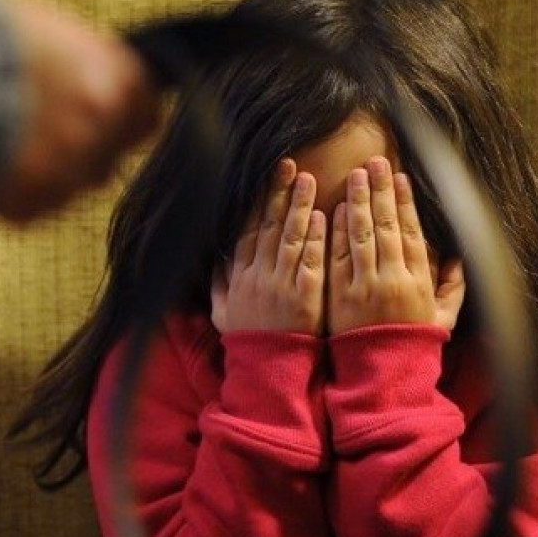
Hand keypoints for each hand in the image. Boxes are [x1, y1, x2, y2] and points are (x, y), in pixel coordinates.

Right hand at [0, 0, 160, 221]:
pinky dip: (13, 196)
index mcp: (117, 80)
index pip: (145, 120)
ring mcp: (69, 170)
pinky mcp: (32, 203)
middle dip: (77, 156)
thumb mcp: (48, 31)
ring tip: (4, 151)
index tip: (100, 127)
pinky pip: (31, 208)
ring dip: (44, 178)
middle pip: (105, 161)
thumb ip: (84, 63)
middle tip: (38, 139)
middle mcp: (102, 128)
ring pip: (68, 189)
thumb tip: (94, 79)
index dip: (120, 125)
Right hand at [211, 159, 326, 335]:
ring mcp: (282, 285)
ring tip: (309, 180)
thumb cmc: (248, 340)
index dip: (259, 202)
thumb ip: (218, 283)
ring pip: (291, 238)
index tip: (267, 178)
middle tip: (289, 165)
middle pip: (269, 226)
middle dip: (279, 193)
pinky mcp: (305, 297)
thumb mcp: (222, 312)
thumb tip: (215, 257)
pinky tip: (322, 216)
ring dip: (300, 206)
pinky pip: (310, 261)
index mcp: (239, 277)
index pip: (248, 231)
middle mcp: (258, 276)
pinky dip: (316, 238)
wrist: (268, 370)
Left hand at [327, 156, 464, 334]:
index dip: (405, 202)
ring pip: (362, 236)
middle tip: (375, 161)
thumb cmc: (410, 346)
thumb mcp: (442, 319)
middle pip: (386, 226)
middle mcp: (392, 280)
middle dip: (381, 191)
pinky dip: (337, 232)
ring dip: (359, 202)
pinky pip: (338, 258)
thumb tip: (459, 258)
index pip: (411, 232)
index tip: (399, 177)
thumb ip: (452, 287)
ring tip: (355, 175)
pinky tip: (337, 209)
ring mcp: (364, 287)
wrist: (380, 377)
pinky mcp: (339, 297)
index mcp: (418, 281)